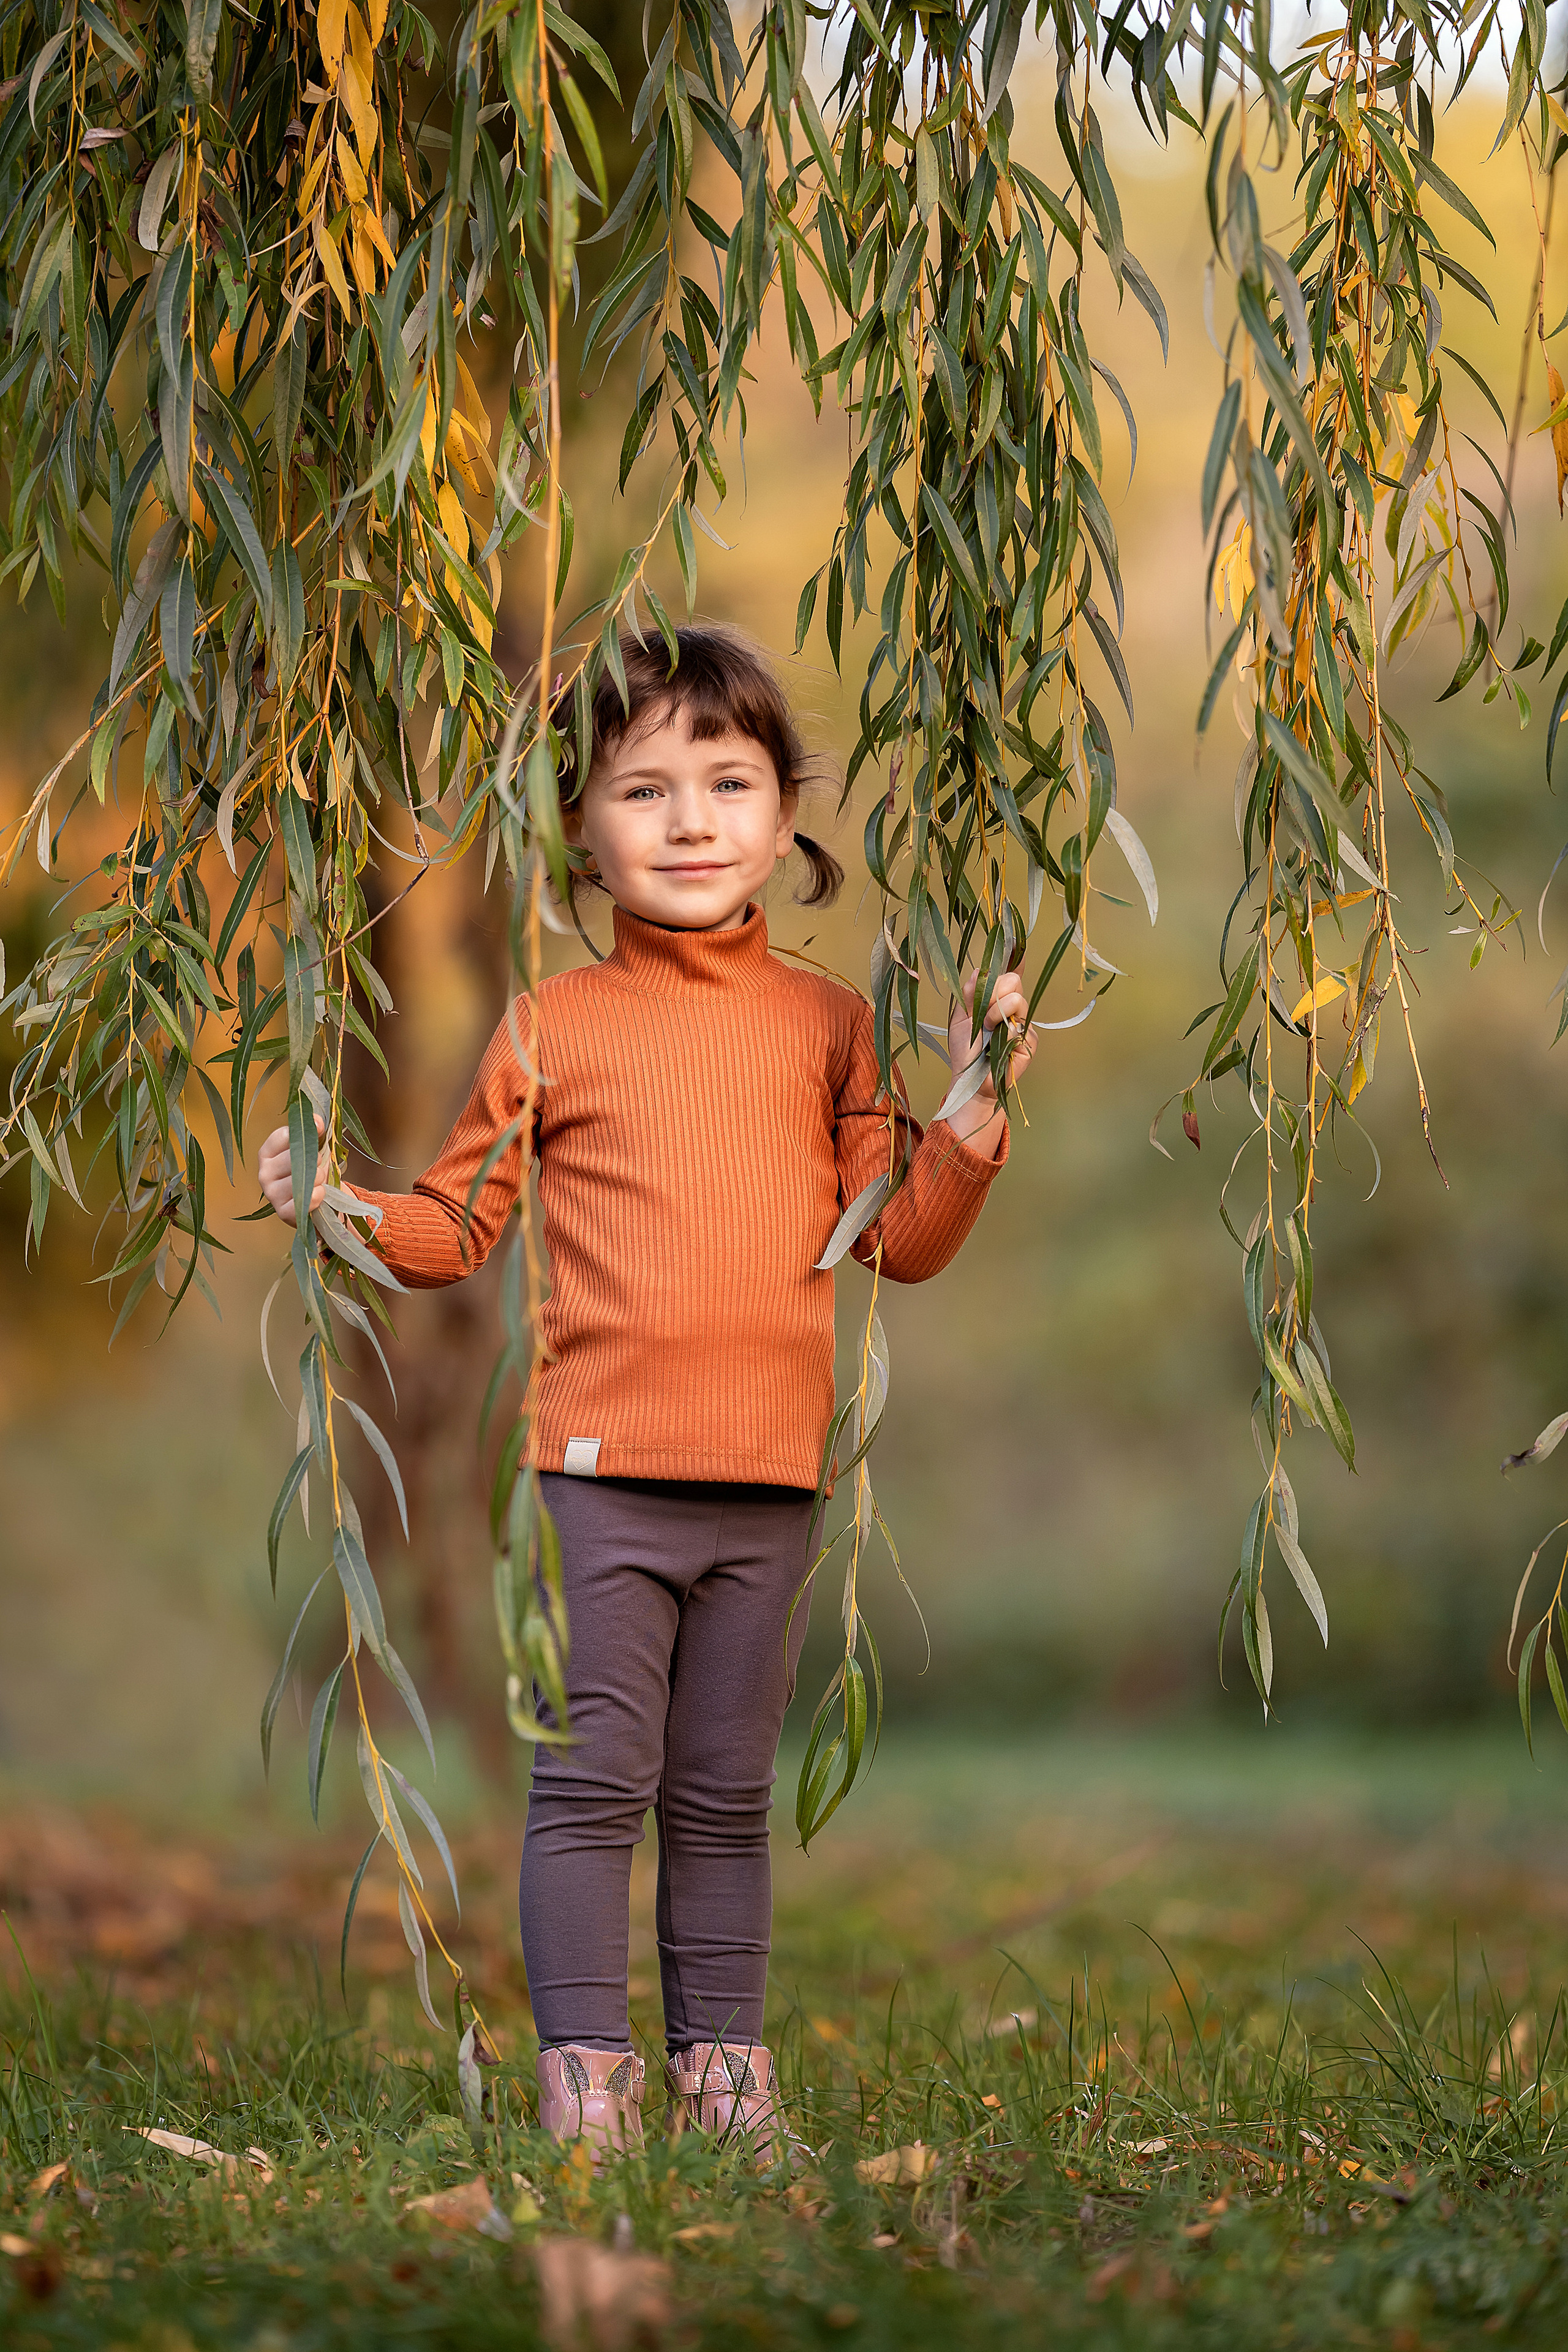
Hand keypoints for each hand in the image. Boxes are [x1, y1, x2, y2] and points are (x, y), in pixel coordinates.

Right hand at [256, 1116, 325, 1226]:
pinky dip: (317, 1197)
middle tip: (318, 1166)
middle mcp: (264, 1172)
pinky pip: (305, 1200)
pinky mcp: (282, 1212)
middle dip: (314, 1162)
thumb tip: (316, 1121)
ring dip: (318, 1180)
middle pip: (294, 1158)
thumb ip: (314, 1130)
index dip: (305, 1134)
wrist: (318, 1200)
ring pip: (301, 1180)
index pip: (283, 1136)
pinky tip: (318, 1195)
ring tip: (318, 1182)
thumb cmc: (312, 1170)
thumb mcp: (314, 1147)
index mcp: (267, 1153)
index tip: (318, 1136)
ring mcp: (271, 1194)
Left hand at [942, 967, 1036, 1151]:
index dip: (1013, 960)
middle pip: (1013, 981)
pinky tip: (998, 1044)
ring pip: (1017, 1000)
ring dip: (995, 1012)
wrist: (970, 1078)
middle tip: (981, 1013)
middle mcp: (1012, 1008)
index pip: (1007, 975)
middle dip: (993, 992)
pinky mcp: (1029, 1041)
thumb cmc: (965, 1050)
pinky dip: (1005, 1032)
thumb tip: (980, 970)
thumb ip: (969, 993)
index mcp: (996, 1000)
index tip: (1011, 951)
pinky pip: (1019, 1026)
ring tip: (986, 1028)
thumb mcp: (961, 1017)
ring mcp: (1022, 1023)